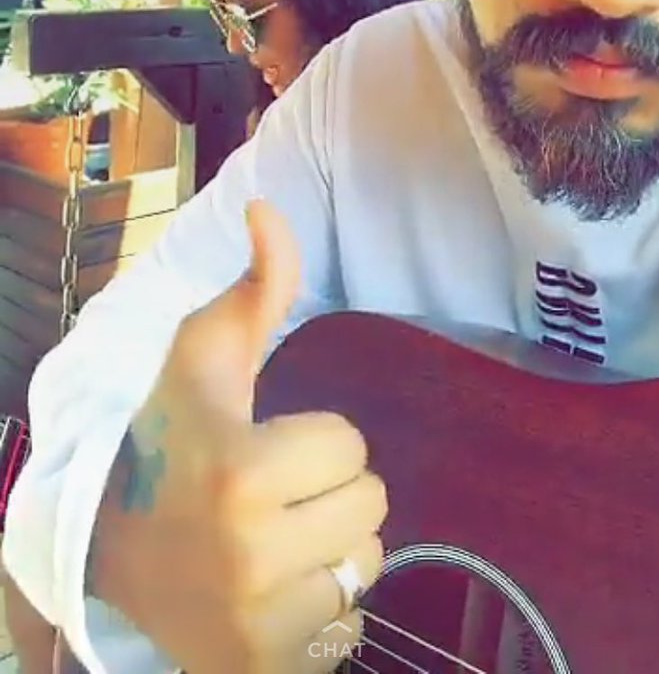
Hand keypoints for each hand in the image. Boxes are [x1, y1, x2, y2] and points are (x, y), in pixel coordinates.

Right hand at [93, 200, 385, 673]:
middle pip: (371, 505)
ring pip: (366, 566)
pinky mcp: (267, 667)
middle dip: (330, 490)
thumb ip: (255, 283)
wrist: (112, 549)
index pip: (353, 445)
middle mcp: (252, 553)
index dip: (316, 439)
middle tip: (272, 492)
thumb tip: (268, 206)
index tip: (265, 446)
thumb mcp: (203, 353)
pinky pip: (349, 627)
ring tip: (274, 537)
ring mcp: (260, 622)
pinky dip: (321, 607)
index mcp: (241, 469)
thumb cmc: (169, 438)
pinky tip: (273, 588)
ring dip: (331, 547)